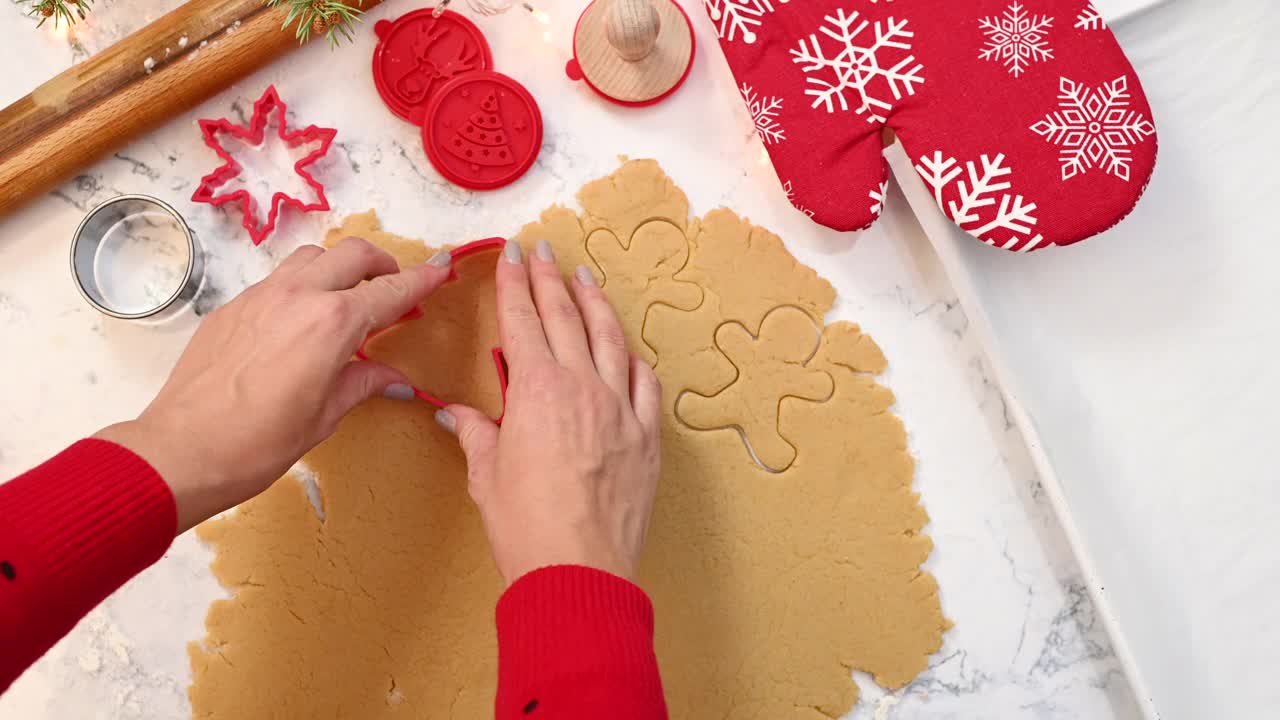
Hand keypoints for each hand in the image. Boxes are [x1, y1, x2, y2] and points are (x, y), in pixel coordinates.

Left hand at [95, 238, 454, 533]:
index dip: (422, 280)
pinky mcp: (232, 307)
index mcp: (333, 323)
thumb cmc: (258, 443)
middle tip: (395, 288)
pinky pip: (278, 280)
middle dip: (383, 264)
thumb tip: (393, 378)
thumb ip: (363, 384)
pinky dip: (302, 286)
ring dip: (339, 267)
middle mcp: (299, 297)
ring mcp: (261, 296)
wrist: (182, 449)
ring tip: (347, 298)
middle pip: (353, 254)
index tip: (442, 268)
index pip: (390, 291)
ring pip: (312, 257)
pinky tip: (300, 322)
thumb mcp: (324, 416)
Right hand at [442, 240, 662, 585]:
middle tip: (545, 252)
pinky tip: (627, 350)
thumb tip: (459, 415)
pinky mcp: (645, 436)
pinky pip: (644, 384)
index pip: (522, 321)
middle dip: (552, 280)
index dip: (515, 284)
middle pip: (566, 318)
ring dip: (596, 304)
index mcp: (537, 390)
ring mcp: (620, 409)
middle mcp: (582, 387)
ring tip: (587, 278)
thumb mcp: (487, 475)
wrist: (578, 568)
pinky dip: (633, 360)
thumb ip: (478, 434)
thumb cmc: (526, 526)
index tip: (514, 256)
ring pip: (610, 339)